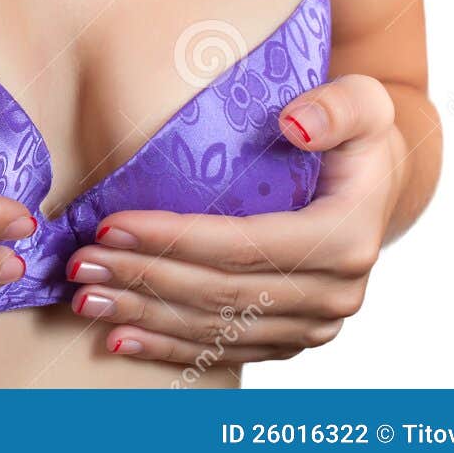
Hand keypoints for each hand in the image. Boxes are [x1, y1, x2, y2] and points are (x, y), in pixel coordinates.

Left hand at [65, 74, 404, 367]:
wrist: (373, 182)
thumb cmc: (353, 134)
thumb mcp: (361, 102)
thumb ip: (336, 107)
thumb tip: (295, 123)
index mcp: (347, 237)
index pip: (245, 246)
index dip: (173, 240)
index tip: (109, 225)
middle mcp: (335, 293)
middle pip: (221, 293)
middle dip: (143, 279)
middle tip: (80, 264)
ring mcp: (314, 325)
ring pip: (216, 329)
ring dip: (145, 316)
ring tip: (85, 299)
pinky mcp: (291, 339)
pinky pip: (224, 350)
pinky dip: (168, 346)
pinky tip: (119, 338)